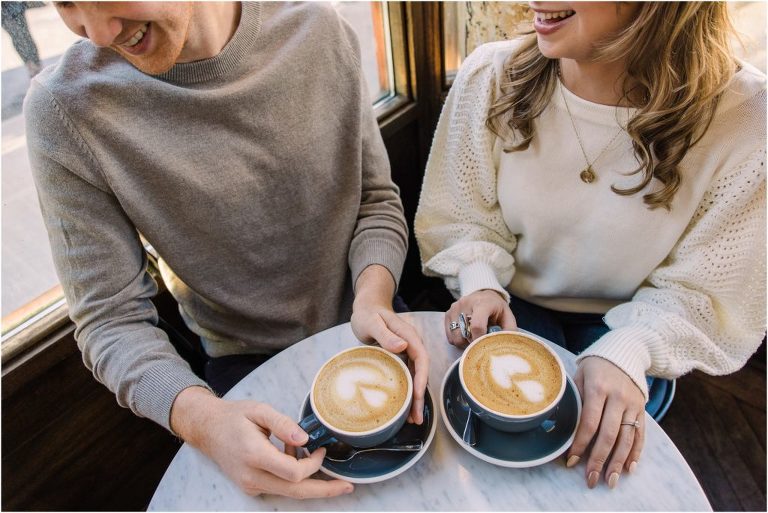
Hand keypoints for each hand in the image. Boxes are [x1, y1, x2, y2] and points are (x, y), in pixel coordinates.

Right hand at [171, 387, 352, 497]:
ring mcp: (250, 485)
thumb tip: (305, 439)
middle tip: (348, 486)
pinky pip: (280, 487)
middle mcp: (252, 476)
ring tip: (314, 454)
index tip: (321, 448)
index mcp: (254, 455)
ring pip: (289, 493)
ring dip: (309, 480)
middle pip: (296, 492)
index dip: (313, 463)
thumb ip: (283, 424)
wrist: (207, 429)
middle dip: (325, 491)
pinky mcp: (251, 487)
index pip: (293, 473)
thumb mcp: (259, 411)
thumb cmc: (234, 417)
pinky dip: (294, 476)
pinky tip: (293, 455)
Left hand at [351, 265, 428, 424]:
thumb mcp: (373, 322)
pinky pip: (406, 377)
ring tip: (412, 420)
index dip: (421, 379)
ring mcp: (406, 353)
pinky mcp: (399, 358)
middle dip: (420, 396)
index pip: (422, 360)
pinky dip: (406, 392)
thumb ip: (386, 335)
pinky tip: (402, 406)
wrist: (367, 307)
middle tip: (416, 418)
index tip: (418, 395)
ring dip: (414, 398)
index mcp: (409, 337)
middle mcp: (411, 346)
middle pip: (421, 373)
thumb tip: (403, 346)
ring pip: (415, 378)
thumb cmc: (368, 313)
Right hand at [444, 289, 515, 345]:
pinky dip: (458, 340)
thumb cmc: (496, 309)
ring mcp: (455, 308)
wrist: (483, 295)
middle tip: (480, 342)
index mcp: (484, 303)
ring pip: (455, 337)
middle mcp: (466, 303)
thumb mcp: (508, 317)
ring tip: (474, 338)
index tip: (483, 347)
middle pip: (464, 334)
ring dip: (464, 343)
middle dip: (472, 343)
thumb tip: (505, 347)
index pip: (477, 325)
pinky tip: (466, 335)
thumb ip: (509, 331)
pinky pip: (450, 336)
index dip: (479, 340)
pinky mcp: (448, 313)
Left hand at [567, 357, 645, 488]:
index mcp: (598, 388)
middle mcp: (618, 397)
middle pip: (609, 435)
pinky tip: (629, 468)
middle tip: (591, 479)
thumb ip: (572, 398)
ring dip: (617, 462)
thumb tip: (555, 425)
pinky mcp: (642, 409)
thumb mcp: (578, 375)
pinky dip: (635, 453)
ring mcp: (632, 404)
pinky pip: (640, 435)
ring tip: (609, 481)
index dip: (580, 444)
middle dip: (599, 460)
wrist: (625, 353)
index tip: (571, 461)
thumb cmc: (595, 367)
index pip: (589, 422)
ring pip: (626, 438)